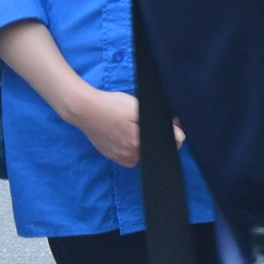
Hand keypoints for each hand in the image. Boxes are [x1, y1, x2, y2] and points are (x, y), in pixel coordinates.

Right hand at [59, 86, 179, 168]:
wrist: (84, 109)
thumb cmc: (111, 105)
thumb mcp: (138, 108)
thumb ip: (159, 123)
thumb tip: (180, 136)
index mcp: (137, 143)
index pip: (165, 148)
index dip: (172, 137)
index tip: (172, 127)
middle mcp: (128, 154)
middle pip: (154, 152)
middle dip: (158, 140)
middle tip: (149, 124)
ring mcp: (118, 157)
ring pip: (141, 156)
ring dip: (145, 145)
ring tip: (137, 129)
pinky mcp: (110, 156)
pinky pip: (129, 158)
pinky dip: (133, 149)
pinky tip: (129, 136)